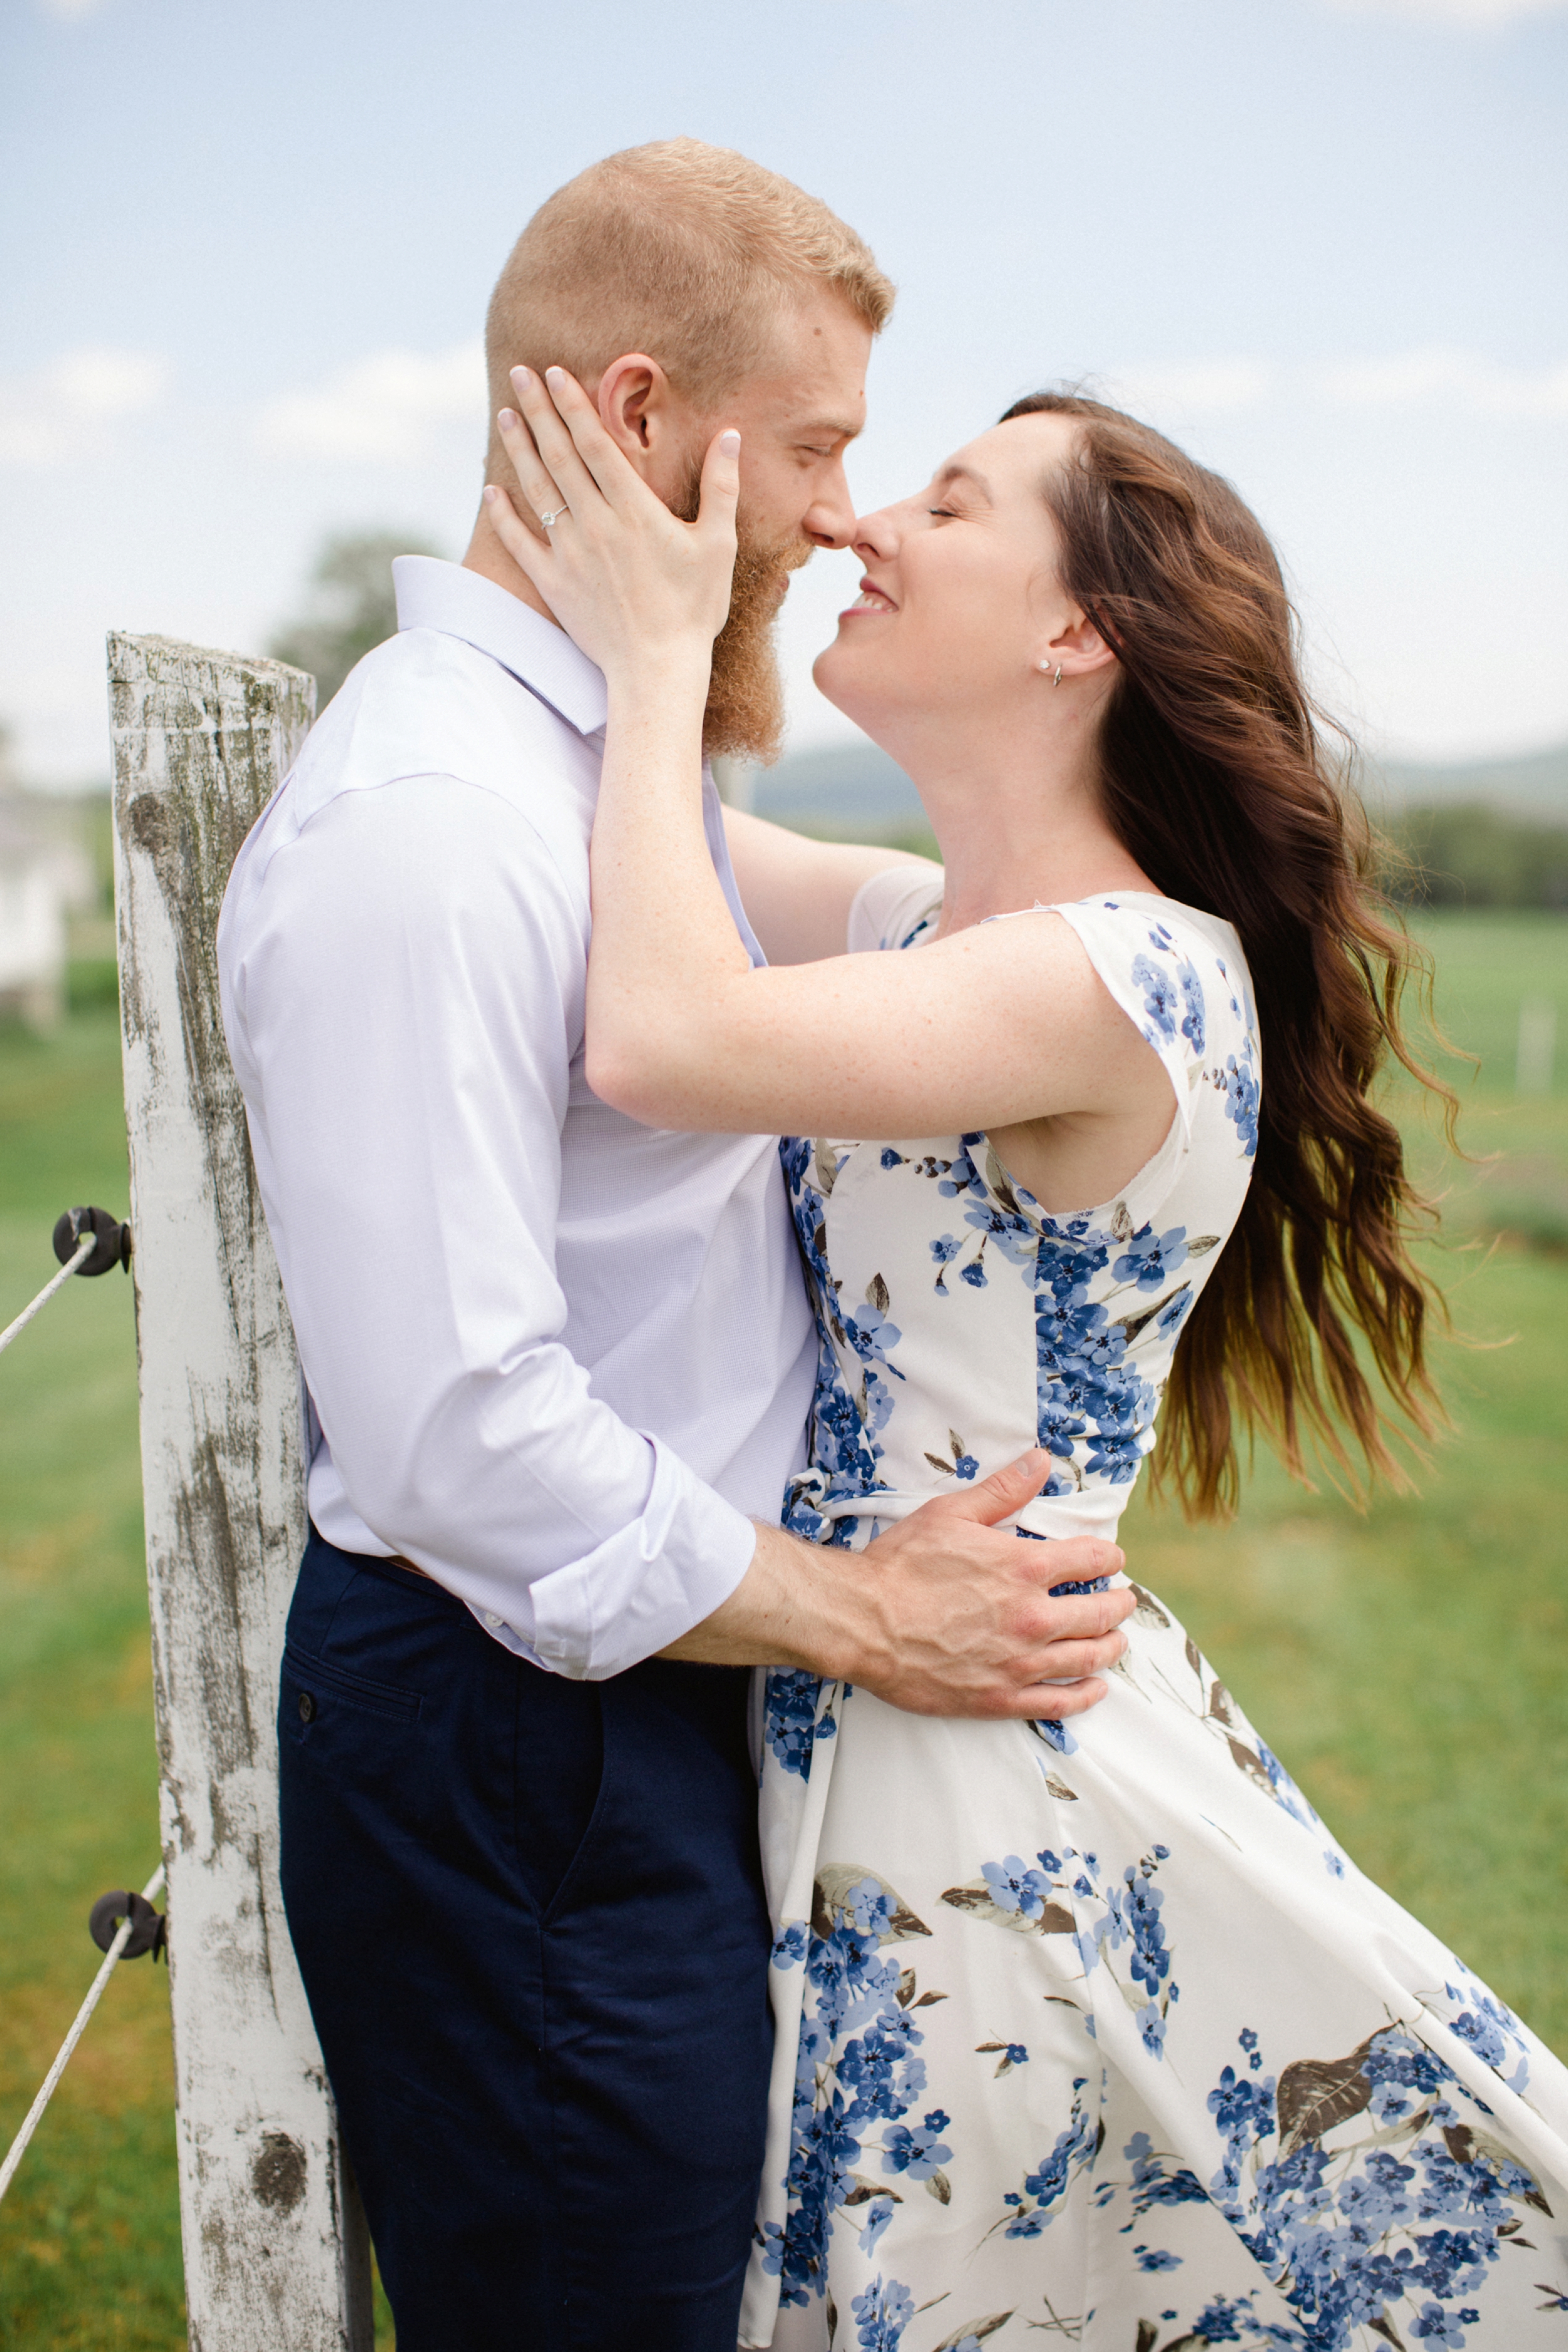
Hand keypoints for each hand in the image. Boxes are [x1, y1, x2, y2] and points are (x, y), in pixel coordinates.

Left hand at [485, 365, 739, 686]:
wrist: (657, 669)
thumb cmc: (694, 609)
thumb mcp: (719, 546)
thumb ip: (721, 488)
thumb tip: (730, 436)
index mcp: (635, 510)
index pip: (596, 444)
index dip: (573, 405)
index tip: (554, 373)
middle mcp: (595, 524)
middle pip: (560, 456)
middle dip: (539, 411)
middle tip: (520, 375)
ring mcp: (570, 554)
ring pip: (537, 490)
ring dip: (519, 450)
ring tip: (506, 416)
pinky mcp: (554, 585)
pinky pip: (520, 543)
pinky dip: (503, 516)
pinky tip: (491, 492)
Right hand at [666, 1448, 1132, 1720]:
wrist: (863, 1623)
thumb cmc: (902, 1565)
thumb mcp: (951, 1513)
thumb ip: (1002, 1490)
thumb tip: (1040, 1461)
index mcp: (1025, 1567)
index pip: (1091, 1559)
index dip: (1108, 1556)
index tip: (1112, 1558)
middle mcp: (1033, 1617)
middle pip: (1099, 1613)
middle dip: (1118, 1603)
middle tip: (1123, 1600)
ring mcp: (1020, 1663)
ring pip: (1087, 1658)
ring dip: (1109, 1647)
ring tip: (1115, 1642)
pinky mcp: (1000, 1698)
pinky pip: (1059, 1702)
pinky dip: (1084, 1695)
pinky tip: (1094, 1688)